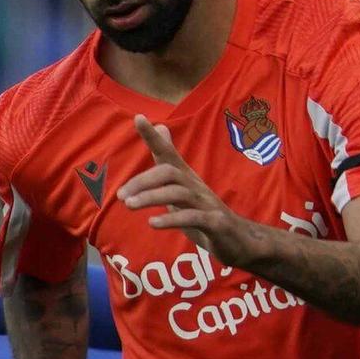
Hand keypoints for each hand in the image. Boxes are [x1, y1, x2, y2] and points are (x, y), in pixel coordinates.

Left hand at [118, 116, 256, 268]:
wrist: (238, 239)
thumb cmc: (204, 212)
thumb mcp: (182, 188)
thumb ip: (168, 163)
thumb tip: (160, 127)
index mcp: (185, 178)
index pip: (168, 152)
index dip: (153, 136)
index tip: (138, 118)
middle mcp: (195, 186)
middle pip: (169, 172)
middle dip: (143, 181)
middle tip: (121, 196)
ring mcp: (206, 203)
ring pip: (178, 193)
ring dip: (151, 197)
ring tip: (129, 206)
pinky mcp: (214, 223)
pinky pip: (193, 217)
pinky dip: (171, 219)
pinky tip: (152, 223)